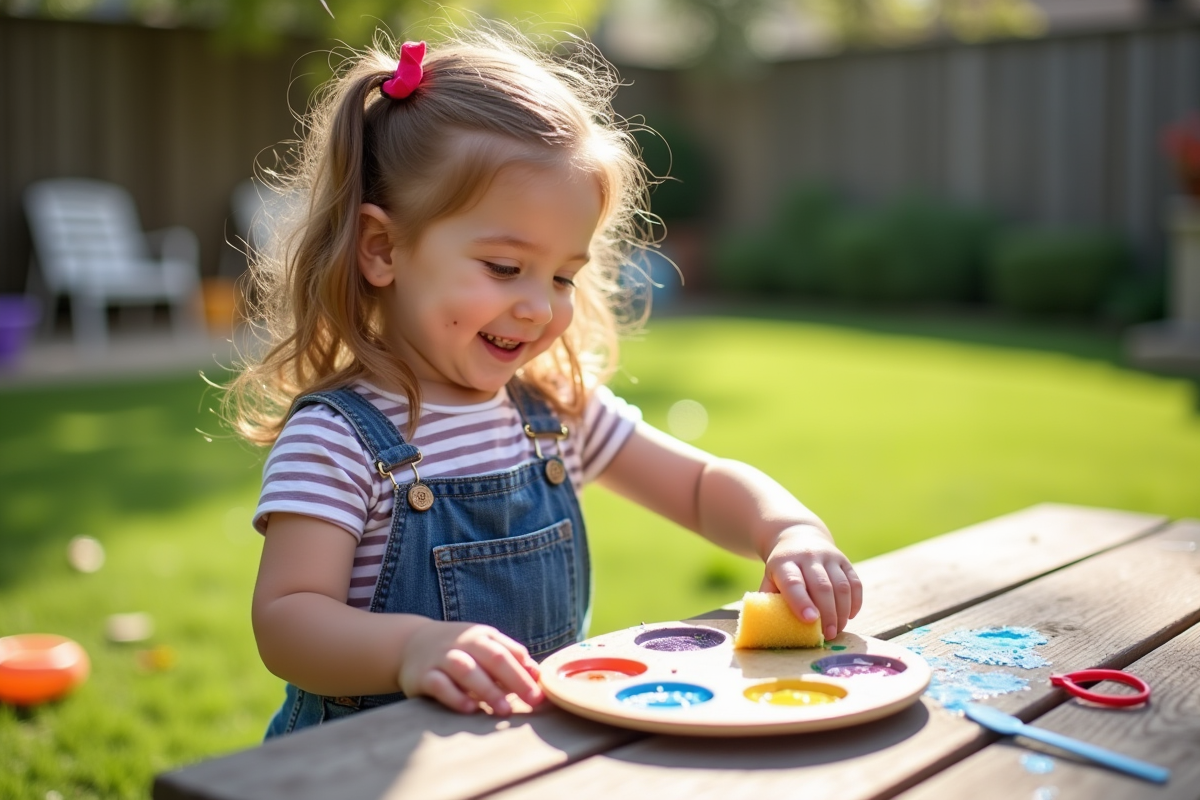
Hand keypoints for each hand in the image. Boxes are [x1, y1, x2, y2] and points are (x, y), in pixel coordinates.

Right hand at [399, 620, 543, 715]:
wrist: (410, 643)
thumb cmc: (458, 649)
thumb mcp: (484, 646)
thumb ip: (511, 658)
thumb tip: (538, 674)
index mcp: (482, 636)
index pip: (509, 651)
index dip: (527, 671)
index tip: (542, 692)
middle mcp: (463, 643)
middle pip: (493, 657)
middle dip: (515, 679)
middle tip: (532, 700)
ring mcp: (442, 658)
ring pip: (466, 669)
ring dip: (487, 689)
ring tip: (503, 709)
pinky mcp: (423, 675)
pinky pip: (439, 684)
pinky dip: (454, 696)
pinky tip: (469, 708)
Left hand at [760, 526, 862, 640]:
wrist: (798, 536)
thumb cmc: (782, 569)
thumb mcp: (770, 578)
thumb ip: (769, 600)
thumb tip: (769, 626)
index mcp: (784, 563)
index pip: (793, 582)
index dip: (801, 602)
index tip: (809, 620)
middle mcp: (808, 556)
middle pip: (822, 586)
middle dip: (827, 614)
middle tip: (828, 635)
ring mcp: (829, 557)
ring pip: (841, 586)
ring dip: (842, 611)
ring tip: (838, 629)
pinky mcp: (844, 561)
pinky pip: (855, 583)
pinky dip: (855, 602)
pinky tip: (850, 616)